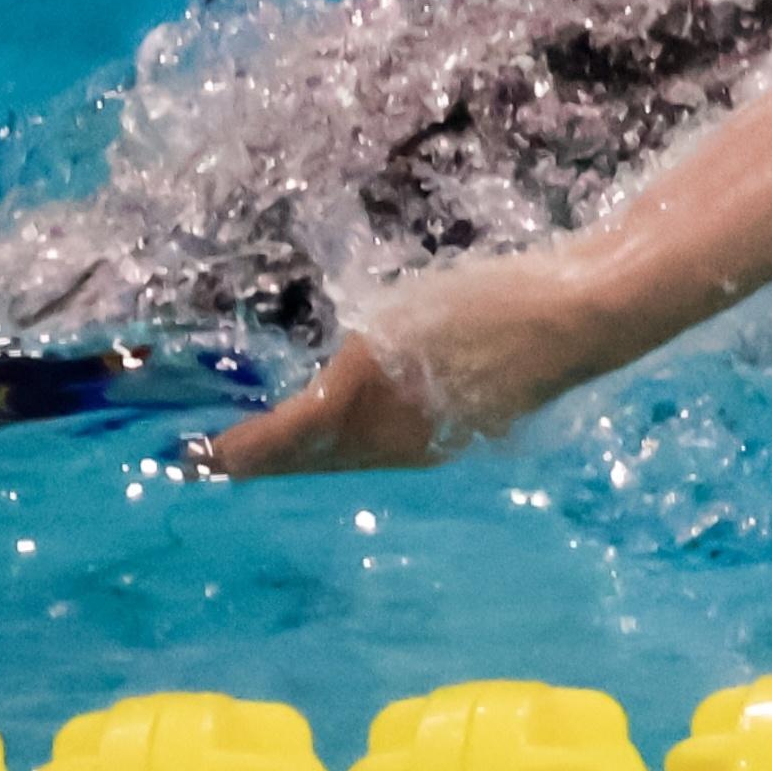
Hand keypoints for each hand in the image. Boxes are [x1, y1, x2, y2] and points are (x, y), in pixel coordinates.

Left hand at [201, 249, 582, 478]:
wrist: (577, 316)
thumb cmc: (489, 311)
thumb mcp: (405, 328)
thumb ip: (352, 370)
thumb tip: (304, 413)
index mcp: (376, 424)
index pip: (290, 442)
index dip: (241, 451)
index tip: (194, 458)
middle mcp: (395, 446)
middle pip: (314, 458)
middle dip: (262, 458)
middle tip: (210, 456)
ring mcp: (429, 438)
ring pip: (347, 453)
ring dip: (300, 451)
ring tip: (258, 444)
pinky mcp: (455, 421)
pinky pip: (380, 440)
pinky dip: (343, 436)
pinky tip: (339, 416)